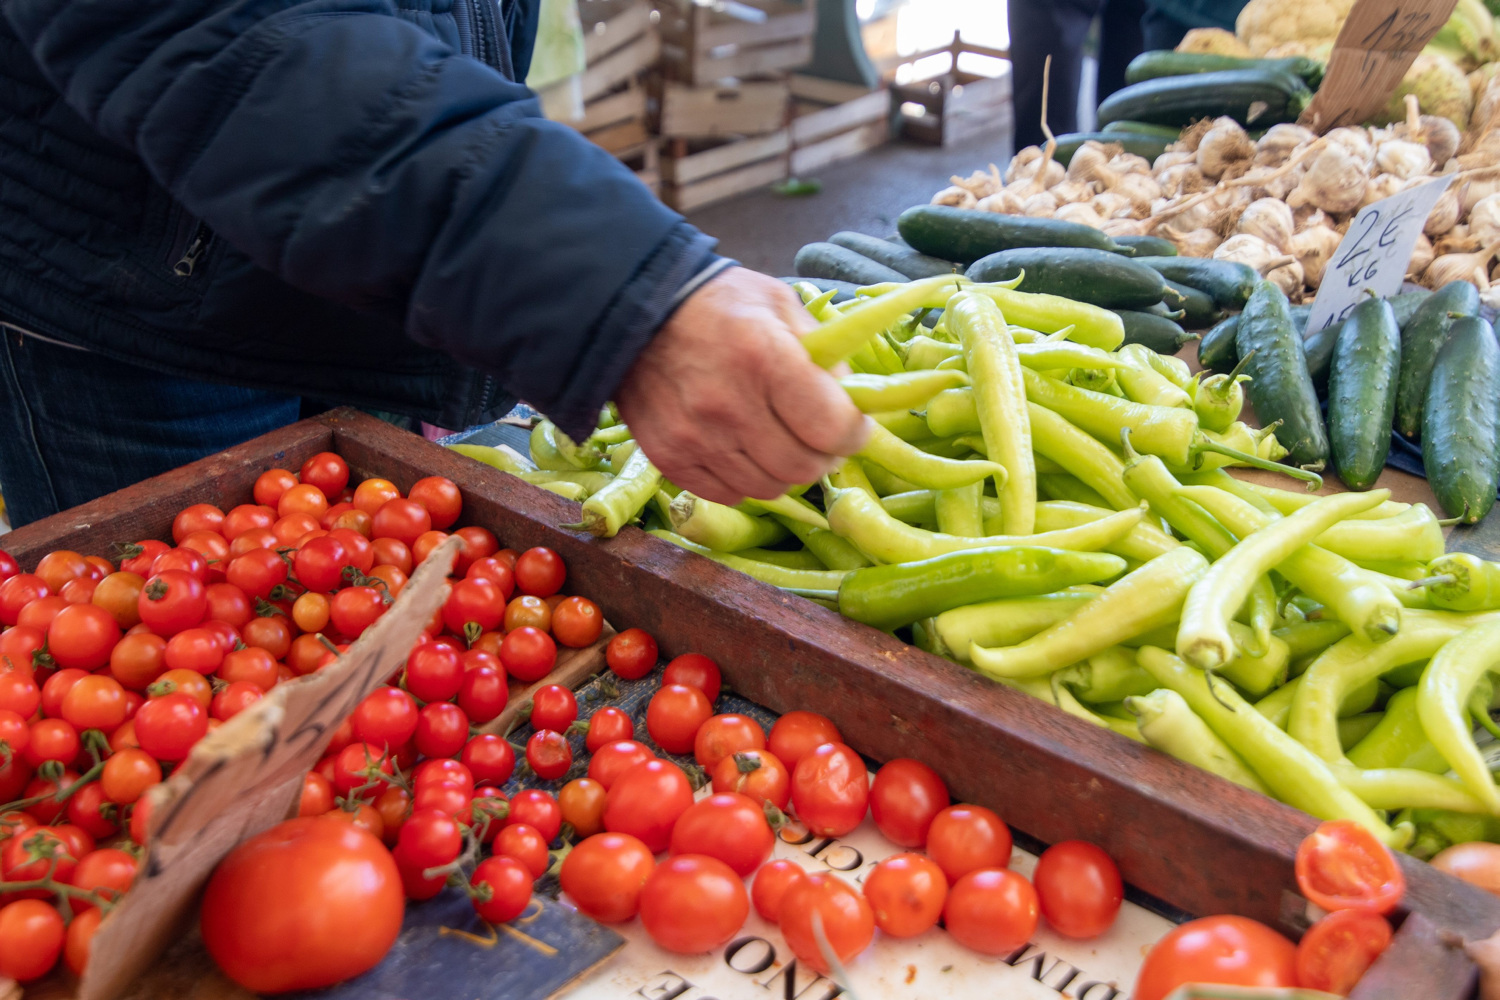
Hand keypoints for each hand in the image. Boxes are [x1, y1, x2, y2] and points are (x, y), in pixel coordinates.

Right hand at [615, 267, 870, 504]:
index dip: (854, 434)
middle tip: (818, 438)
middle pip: (803, 467)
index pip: (832, 428)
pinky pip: (729, 494)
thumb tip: (853, 403)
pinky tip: (743, 450)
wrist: (633, 310)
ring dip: (784, 470)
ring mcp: (695, 438)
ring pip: (769, 488)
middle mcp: (729, 405)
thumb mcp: (779, 304)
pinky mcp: (669, 458)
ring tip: (779, 441)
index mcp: (765, 358)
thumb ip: (822, 353)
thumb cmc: (717, 304)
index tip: (853, 427)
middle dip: (823, 456)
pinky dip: (745, 479)